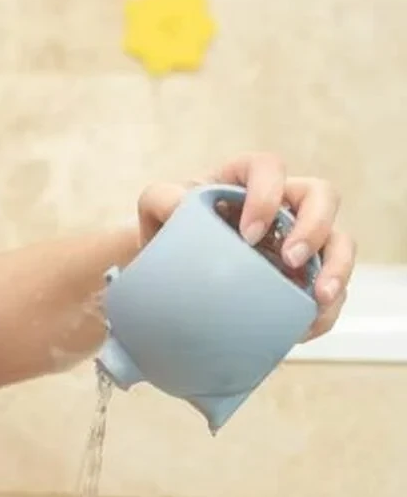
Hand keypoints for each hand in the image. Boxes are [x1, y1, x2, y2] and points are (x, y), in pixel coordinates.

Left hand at [137, 152, 354, 339]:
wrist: (170, 274)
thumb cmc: (169, 232)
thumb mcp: (156, 211)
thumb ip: (160, 199)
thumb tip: (179, 204)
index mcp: (247, 179)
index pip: (269, 168)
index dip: (267, 195)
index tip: (247, 234)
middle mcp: (283, 203)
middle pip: (322, 196)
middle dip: (315, 227)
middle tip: (291, 260)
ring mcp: (300, 239)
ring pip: (339, 241)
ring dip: (337, 268)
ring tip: (318, 298)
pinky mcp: (305, 276)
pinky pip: (331, 288)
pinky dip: (324, 310)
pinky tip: (304, 329)